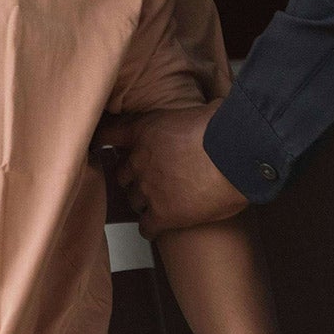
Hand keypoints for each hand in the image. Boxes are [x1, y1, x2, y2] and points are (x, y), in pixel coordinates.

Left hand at [96, 101, 247, 236]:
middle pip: (123, 174)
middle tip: (147, 178)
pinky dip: (150, 228)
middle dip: (133, 177)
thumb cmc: (223, 128)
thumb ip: (191, 114)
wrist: (234, 156)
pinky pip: (147, 227)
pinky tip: (155, 228)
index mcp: (144, 130)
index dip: (102, 140)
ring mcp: (149, 189)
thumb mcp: (200, 108)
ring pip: (134, 201)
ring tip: (155, 203)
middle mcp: (140, 160)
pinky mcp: (164, 215)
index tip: (98, 144)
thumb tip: (211, 105)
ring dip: (143, 202)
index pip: (110, 134)